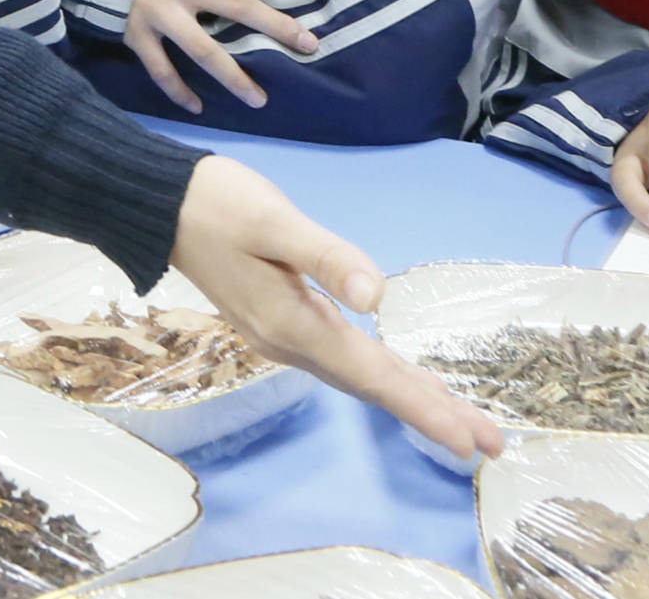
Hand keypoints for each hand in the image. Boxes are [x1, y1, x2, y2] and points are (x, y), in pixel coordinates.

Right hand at [124, 0, 325, 114]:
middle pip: (237, 7)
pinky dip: (178, 90)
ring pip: (202, 50)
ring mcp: (161, 14)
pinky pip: (161, 69)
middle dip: (275, 26)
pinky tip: (197, 108)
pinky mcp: (138, 35)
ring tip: (259, 100)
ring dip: (233, 76)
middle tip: (309, 44)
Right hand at [167, 156, 501, 463]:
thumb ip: (326, 257)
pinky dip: (380, 377)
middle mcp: (289, 342)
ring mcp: (282, 336)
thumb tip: (377, 300)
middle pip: (371, 387)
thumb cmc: (218, 204)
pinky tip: (398, 378)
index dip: (424, 407)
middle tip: (489, 443)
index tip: (470, 440)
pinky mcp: (279, 322)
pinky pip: (343, 362)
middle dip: (431, 413)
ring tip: (459, 420)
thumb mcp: (274, 220)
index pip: (372, 374)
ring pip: (358, 377)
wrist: (160, 206)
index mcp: (293, 323)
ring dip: (409, 398)